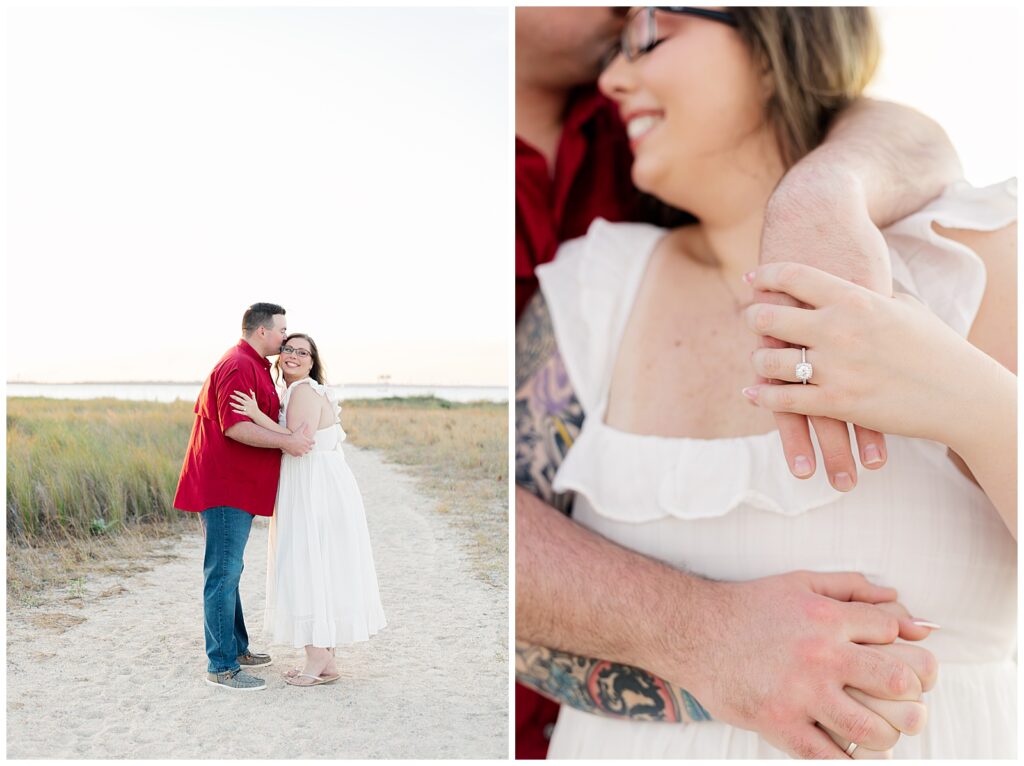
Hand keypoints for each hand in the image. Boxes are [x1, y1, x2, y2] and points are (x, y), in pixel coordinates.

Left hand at [229, 389, 260, 419]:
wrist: (257, 415)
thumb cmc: (255, 407)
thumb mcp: (254, 400)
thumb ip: (252, 395)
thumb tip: (250, 389)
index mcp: (250, 400)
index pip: (244, 395)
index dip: (239, 393)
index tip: (234, 391)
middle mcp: (248, 404)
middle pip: (241, 400)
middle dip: (235, 398)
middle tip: (230, 395)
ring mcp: (247, 409)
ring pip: (240, 407)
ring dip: (235, 405)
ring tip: (230, 403)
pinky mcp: (246, 413)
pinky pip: (241, 412)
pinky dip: (237, 412)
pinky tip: (233, 410)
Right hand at [283, 424, 313, 456]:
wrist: (287, 442)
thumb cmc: (293, 436)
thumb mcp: (299, 430)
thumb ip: (303, 426)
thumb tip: (306, 422)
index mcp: (308, 442)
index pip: (313, 443)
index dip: (312, 441)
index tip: (310, 441)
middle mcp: (306, 448)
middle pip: (310, 448)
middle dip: (308, 447)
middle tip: (305, 444)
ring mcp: (302, 452)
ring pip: (305, 452)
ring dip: (304, 450)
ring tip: (301, 448)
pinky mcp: (297, 455)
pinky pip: (299, 455)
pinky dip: (298, 453)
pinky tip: (296, 450)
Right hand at [659, 570, 936, 758]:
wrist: (692, 631)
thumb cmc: (749, 607)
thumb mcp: (800, 583)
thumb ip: (852, 588)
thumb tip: (903, 605)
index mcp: (826, 616)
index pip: (893, 631)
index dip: (906, 645)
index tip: (901, 661)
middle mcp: (820, 653)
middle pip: (898, 680)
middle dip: (913, 694)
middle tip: (909, 704)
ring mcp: (800, 692)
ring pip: (874, 728)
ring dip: (887, 734)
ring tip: (881, 732)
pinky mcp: (779, 723)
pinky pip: (830, 757)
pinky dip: (848, 760)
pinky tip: (850, 753)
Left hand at [743, 261, 986, 445]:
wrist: (961, 392)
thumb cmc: (934, 345)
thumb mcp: (901, 305)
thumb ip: (867, 293)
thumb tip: (845, 280)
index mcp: (855, 299)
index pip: (793, 276)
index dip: (765, 276)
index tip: (751, 279)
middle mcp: (838, 329)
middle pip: (769, 317)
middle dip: (753, 317)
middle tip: (751, 319)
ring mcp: (835, 367)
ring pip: (768, 361)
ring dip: (758, 360)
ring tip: (758, 360)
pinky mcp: (837, 403)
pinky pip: (783, 400)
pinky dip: (762, 396)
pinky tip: (753, 393)